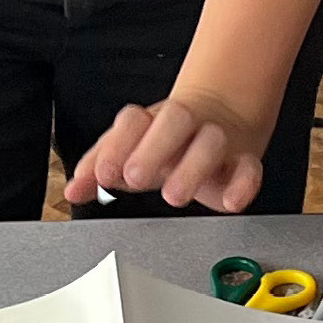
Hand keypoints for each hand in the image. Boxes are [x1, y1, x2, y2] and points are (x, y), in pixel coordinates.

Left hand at [67, 90, 276, 215]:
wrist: (222, 119)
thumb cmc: (167, 143)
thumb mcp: (129, 152)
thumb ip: (98, 169)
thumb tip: (73, 190)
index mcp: (153, 121)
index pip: (134, 121)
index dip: (117, 145)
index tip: (104, 174)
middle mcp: (185, 126)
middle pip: (175, 119)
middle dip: (152, 149)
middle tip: (134, 178)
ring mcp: (217, 141)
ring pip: (211, 141)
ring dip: (192, 167)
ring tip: (174, 195)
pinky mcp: (243, 164)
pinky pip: (249, 170)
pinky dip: (242, 186)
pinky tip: (228, 203)